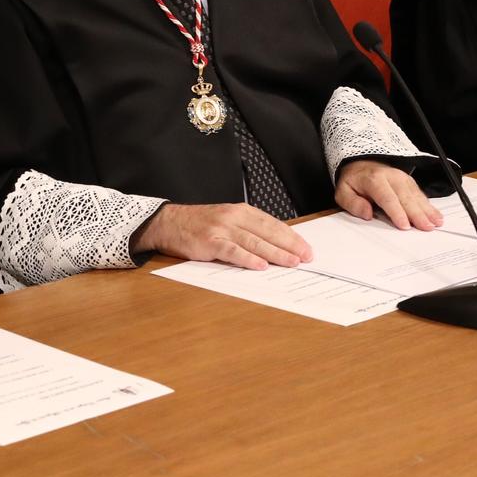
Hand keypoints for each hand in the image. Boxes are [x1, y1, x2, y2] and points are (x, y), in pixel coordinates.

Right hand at [137, 203, 311, 270]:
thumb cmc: (201, 225)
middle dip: (290, 245)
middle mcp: (234, 217)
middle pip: (268, 232)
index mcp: (242, 211)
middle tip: (306, 257)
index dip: (292, 237)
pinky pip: (232, 251)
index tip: (306, 248)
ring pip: (254, 242)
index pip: (273, 224)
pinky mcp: (209, 242)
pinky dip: (247, 259)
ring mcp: (221, 229)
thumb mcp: (228, 221)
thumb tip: (276, 246)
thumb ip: (249, 230)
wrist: (169, 222)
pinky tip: (260, 265)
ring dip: (275, 253)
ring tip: (291, 262)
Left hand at [335, 159, 442, 231]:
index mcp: (374, 180)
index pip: (387, 197)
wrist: (361, 162)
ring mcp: (402, 178)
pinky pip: (420, 194)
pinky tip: (436, 215)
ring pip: (416, 195)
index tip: (404, 225)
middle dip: (417, 213)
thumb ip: (353, 203)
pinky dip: (429, 205)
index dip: (397, 212)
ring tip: (435, 223)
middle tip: (426, 227)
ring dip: (427, 210)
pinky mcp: (409, 182)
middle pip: (406, 197)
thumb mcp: (343, 191)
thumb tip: (367, 214)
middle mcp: (391, 177)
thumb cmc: (354, 181)